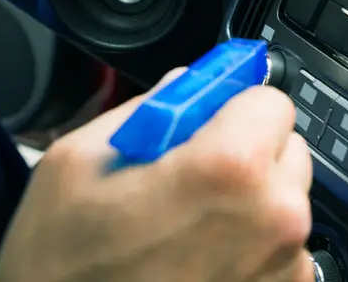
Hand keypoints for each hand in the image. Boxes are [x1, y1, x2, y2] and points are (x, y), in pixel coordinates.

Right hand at [0, 70, 313, 281]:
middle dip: (244, 154)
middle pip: (285, 149)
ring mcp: (286, 262)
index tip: (205, 125)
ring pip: (285, 199)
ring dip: (250, 203)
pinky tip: (200, 262)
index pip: (270, 99)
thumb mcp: (79, 162)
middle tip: (187, 183)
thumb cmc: (60, 269)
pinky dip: (252, 247)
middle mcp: (277, 216)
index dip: (231, 108)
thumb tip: (191, 84)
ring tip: (186, 231)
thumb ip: (151, 107)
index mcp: (232, 167)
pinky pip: (283, 247)